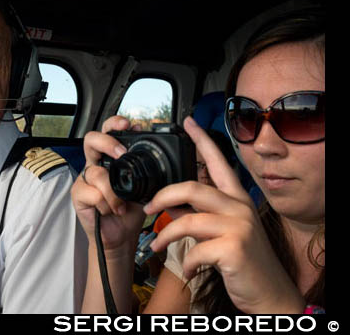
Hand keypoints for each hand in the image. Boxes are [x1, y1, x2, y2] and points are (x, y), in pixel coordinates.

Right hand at [71, 116, 145, 252]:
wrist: (121, 236)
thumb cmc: (131, 210)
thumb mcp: (146, 188)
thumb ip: (149, 171)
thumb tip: (163, 157)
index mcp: (111, 158)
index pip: (109, 131)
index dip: (115, 123)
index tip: (129, 124)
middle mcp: (96, 164)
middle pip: (91, 139)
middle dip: (107, 142)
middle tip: (121, 154)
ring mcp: (85, 179)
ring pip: (96, 172)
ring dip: (112, 192)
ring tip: (121, 205)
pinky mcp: (78, 194)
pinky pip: (92, 193)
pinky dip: (106, 204)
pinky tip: (111, 211)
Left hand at [144, 116, 304, 313]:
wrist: (269, 293)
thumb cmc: (242, 260)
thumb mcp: (222, 231)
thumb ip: (198, 213)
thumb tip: (169, 204)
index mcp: (236, 199)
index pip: (218, 162)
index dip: (202, 140)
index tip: (188, 123)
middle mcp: (239, 207)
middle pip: (192, 188)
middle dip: (163, 196)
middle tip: (148, 208)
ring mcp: (238, 227)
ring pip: (187, 220)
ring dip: (165, 236)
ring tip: (157, 246)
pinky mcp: (234, 249)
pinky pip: (195, 251)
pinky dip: (186, 263)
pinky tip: (190, 271)